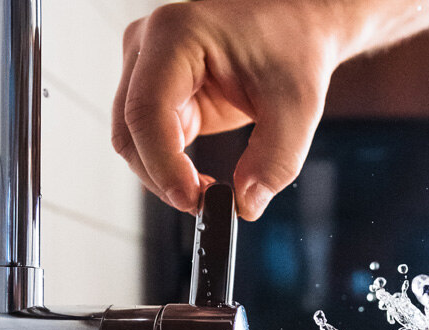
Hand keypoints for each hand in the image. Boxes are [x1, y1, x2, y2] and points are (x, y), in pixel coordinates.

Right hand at [112, 0, 341, 219]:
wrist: (296, 27)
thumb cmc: (293, 46)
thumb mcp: (298, 105)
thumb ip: (276, 160)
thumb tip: (246, 204)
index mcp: (177, 35)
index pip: (147, 109)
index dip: (163, 163)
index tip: (192, 199)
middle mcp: (149, 46)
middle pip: (130, 130)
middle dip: (162, 176)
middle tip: (204, 204)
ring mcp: (147, 68)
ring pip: (134, 141)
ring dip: (165, 175)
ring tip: (209, 192)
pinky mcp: (158, 91)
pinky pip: (151, 141)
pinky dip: (171, 167)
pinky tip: (201, 178)